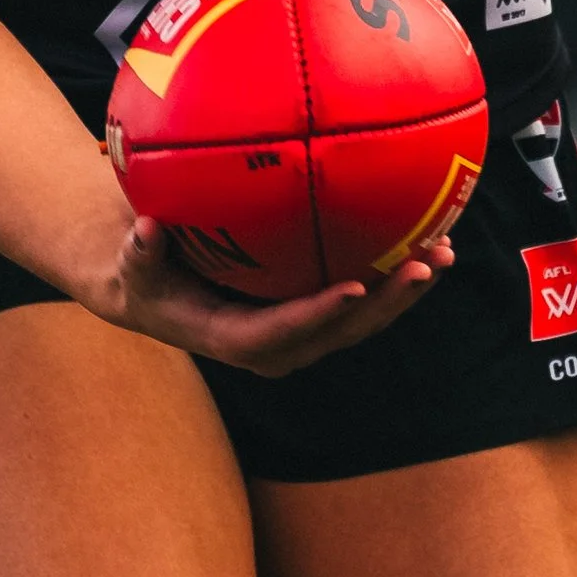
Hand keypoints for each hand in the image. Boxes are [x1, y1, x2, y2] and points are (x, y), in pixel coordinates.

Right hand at [102, 216, 454, 377]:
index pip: (284, 334)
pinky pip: (364, 298)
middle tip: (422, 266)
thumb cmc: (146, 276)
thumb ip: (138, 252)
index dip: (321, 315)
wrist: (161, 295)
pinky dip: (396, 274)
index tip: (354, 289)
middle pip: (342, 332)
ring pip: (364, 320)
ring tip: (443, 252)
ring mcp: (305, 333)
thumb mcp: (133, 266)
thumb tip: (144, 230)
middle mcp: (279, 346)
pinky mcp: (320, 316)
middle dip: (386, 304)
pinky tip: (429, 237)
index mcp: (236, 340)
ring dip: (406, 291)